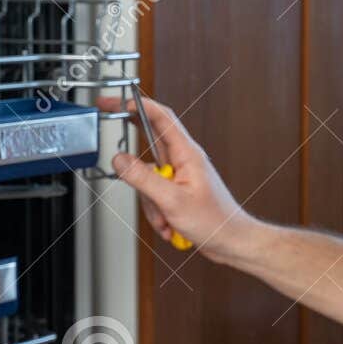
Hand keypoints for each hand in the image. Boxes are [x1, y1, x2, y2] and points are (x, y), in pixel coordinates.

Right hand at [96, 95, 259, 260]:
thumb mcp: (172, 200)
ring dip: (150, 202)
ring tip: (166, 217)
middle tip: (111, 124)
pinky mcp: (176, 191)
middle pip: (149, 141)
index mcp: (187, 153)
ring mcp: (179, 176)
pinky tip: (169, 224)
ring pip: (147, 177)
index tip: (117, 102)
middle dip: (131, 144)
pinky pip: (154, 195)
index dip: (137, 105)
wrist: (230, 242)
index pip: (160, 117)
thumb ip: (143, 178)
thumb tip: (119, 159)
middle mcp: (183, 160)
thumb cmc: (216, 221)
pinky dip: (157, 212)